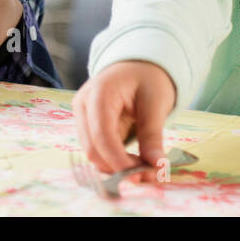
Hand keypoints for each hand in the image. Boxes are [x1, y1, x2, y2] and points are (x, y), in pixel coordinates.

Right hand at [72, 60, 176, 182]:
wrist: (139, 64)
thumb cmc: (148, 78)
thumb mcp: (156, 103)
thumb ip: (153, 135)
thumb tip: (157, 167)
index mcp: (99, 93)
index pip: (102, 136)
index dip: (119, 161)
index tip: (141, 176)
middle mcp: (83, 105)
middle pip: (93, 149)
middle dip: (119, 167)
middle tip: (149, 174)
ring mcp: (82, 115)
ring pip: (93, 153)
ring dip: (117, 166)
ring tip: (145, 167)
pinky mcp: (88, 125)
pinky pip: (98, 149)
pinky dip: (115, 160)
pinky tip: (135, 160)